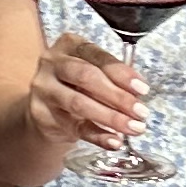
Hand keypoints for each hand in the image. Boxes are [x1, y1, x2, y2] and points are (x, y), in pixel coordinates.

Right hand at [26, 31, 145, 161]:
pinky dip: (98, 136)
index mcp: (69, 44)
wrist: (45, 107)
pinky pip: (74, 127)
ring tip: (134, 128)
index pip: (97, 56)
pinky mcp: (43, 115)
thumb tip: (138, 94)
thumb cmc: (76, 83)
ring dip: (111, 118)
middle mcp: (52, 63)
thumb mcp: (92, 70)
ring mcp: (45, 90)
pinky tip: (115, 141)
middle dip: (117, 96)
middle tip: (141, 112)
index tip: (142, 89)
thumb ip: (112, 77)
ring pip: (79, 104)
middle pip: (86, 77)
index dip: (121, 73)